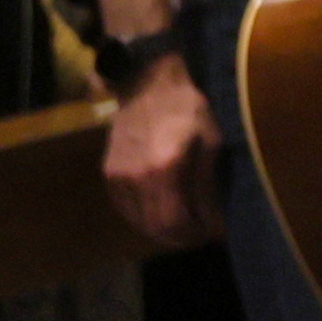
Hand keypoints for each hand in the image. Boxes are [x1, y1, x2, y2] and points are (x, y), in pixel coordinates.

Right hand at [100, 55, 222, 245]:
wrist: (149, 84)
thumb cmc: (189, 108)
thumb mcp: (211, 142)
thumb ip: (207, 185)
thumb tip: (213, 221)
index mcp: (163, 169)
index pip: (174, 223)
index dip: (193, 234)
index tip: (213, 233)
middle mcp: (135, 179)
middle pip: (154, 228)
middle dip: (180, 236)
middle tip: (202, 232)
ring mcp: (117, 178)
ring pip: (139, 222)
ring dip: (162, 229)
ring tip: (186, 222)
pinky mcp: (108, 174)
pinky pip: (126, 208)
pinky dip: (145, 216)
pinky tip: (163, 210)